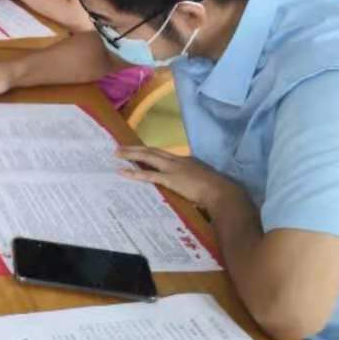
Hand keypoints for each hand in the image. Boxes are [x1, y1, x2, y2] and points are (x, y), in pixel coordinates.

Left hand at [117, 147, 234, 210]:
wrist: (222, 192)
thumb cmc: (217, 190)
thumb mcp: (204, 180)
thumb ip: (194, 181)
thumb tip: (189, 187)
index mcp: (186, 161)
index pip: (163, 155)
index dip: (150, 153)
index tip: (139, 152)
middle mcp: (178, 161)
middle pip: (152, 151)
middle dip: (135, 149)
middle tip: (120, 147)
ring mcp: (173, 168)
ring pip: (147, 157)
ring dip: (131, 155)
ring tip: (117, 154)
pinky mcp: (170, 179)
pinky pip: (148, 175)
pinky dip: (134, 173)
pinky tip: (122, 171)